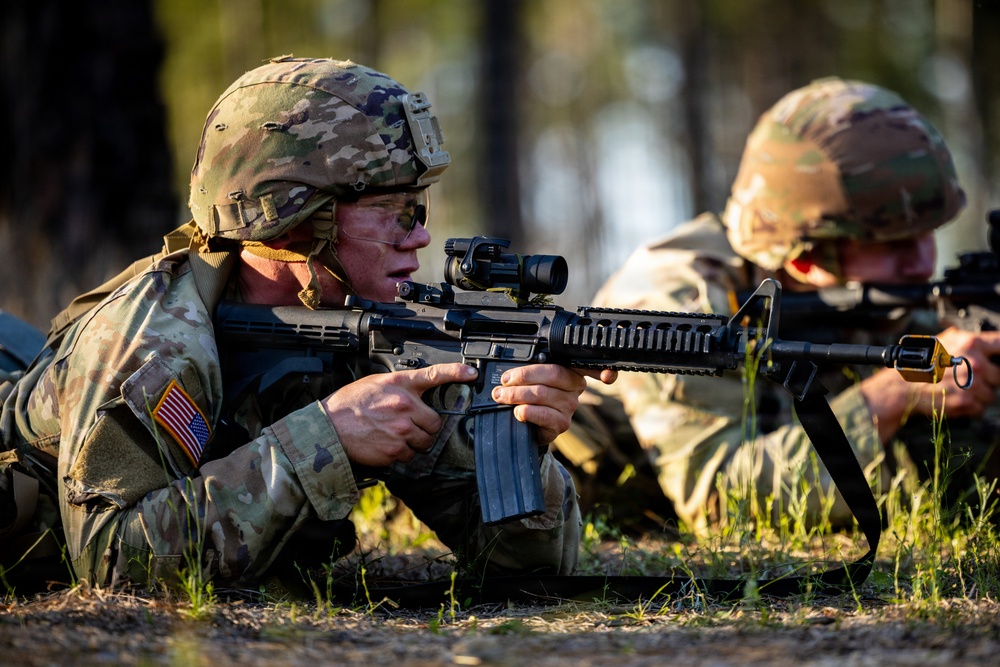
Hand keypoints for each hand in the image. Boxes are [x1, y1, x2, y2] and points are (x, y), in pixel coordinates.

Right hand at [320, 362, 477, 466]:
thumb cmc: (351, 403)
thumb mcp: (378, 383)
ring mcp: (401, 431)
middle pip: (435, 423)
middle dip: (426, 427)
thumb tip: (417, 396)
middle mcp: (405, 407)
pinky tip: (387, 444)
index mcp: (401, 386)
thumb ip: (402, 388)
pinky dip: (402, 454)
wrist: (329, 427)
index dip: (456, 372)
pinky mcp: (395, 451)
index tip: (471, 373)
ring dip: (415, 442)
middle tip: (409, 424)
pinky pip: (409, 456)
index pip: (434, 375)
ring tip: (395, 434)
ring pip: (424, 442)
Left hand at [490, 365, 616, 444]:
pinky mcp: (561, 424)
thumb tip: (504, 370)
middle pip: (553, 374)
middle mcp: (575, 387)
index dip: (599, 369)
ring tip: (501, 396)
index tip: (606, 375)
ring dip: (517, 394)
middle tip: (504, 382)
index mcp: (570, 370)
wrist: (528, 426)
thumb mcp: (528, 378)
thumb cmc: (529, 397)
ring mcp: (569, 406)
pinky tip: (518, 412)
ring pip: (543, 394)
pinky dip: (527, 412)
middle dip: (524, 376)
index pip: (583, 364)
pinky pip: (544, 415)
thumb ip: (524, 369)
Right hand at [862, 327, 999, 441]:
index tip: (998, 358)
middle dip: (987, 379)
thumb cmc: (918, 363)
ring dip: (978, 395)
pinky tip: (955, 399)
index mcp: (971, 344)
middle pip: (999, 375)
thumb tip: (982, 340)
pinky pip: (980, 408)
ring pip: (991, 394)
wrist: (902, 386)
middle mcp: (975, 363)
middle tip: (969, 379)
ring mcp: (972, 383)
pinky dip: (970, 407)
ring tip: (959, 391)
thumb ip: (963, 339)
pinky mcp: (967, 402)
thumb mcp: (940, 341)